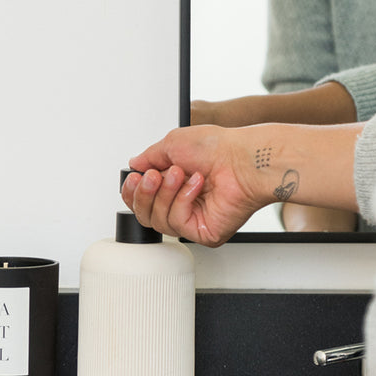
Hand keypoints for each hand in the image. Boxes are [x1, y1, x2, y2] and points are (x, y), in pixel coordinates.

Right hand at [123, 125, 265, 246]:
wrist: (243, 158)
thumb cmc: (218, 148)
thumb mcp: (172, 143)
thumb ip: (149, 157)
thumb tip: (134, 164)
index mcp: (175, 184)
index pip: (142, 199)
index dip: (132, 192)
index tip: (134, 177)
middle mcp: (183, 203)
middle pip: (144, 214)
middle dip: (145, 193)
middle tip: (155, 175)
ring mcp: (194, 219)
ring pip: (158, 220)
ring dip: (165, 194)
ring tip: (180, 174)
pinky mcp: (204, 232)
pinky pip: (177, 224)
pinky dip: (182, 201)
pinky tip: (196, 185)